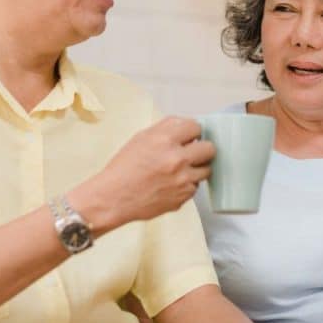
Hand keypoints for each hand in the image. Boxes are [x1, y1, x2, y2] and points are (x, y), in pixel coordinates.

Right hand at [77, 117, 213, 230]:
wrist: (113, 197)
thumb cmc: (124, 168)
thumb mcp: (141, 138)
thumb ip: (166, 128)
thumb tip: (186, 125)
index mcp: (165, 139)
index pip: (196, 127)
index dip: (192, 131)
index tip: (189, 136)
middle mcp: (177, 159)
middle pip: (209, 148)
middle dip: (201, 149)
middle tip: (191, 152)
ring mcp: (182, 180)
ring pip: (206, 169)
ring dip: (196, 168)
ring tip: (181, 170)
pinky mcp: (183, 197)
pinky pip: (195, 187)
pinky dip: (187, 184)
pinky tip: (171, 184)